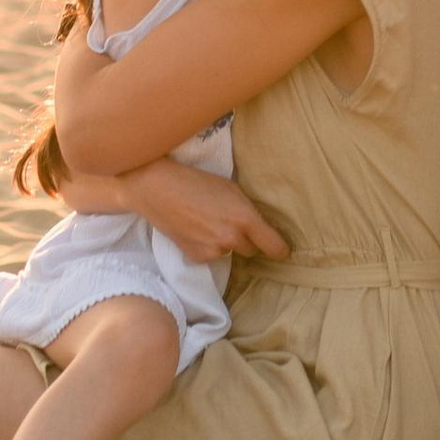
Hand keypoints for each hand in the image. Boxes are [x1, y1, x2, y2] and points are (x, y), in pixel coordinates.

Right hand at [62, 160, 290, 263]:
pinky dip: (206, 247)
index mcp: (245, 218)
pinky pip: (211, 256)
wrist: (157, 189)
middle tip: (230, 222)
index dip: (279, 249)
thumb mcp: (231, 190)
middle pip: (251, 250)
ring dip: (224, 242)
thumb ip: (247, 212)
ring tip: (207, 222)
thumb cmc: (197, 182)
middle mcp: (231, 238)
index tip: (281, 250)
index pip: (273, 246)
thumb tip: (261, 230)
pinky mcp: (196, 257)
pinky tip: (194, 230)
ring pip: (229, 252)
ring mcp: (213, 251)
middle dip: (247, 240)